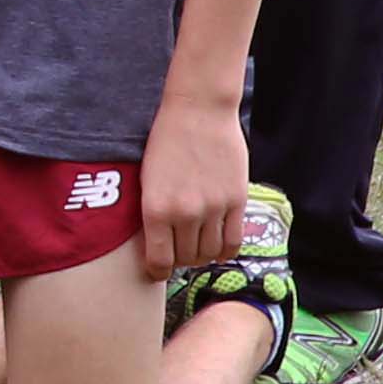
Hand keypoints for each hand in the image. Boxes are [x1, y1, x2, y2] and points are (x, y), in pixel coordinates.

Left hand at [138, 95, 249, 277]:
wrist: (197, 111)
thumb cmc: (164, 139)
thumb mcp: (146, 177)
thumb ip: (152, 211)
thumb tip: (154, 242)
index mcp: (156, 207)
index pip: (159, 260)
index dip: (157, 271)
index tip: (156, 272)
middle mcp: (185, 214)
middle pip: (185, 259)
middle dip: (179, 261)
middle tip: (176, 252)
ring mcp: (214, 209)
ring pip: (209, 253)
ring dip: (202, 255)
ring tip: (195, 245)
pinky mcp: (236, 202)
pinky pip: (233, 242)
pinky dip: (224, 249)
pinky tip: (216, 243)